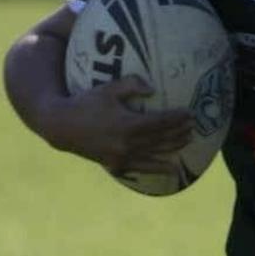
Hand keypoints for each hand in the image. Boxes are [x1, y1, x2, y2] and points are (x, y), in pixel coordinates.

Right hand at [41, 76, 193, 175]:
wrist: (61, 127)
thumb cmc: (85, 103)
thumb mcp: (107, 89)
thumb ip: (131, 85)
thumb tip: (153, 89)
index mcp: (127, 124)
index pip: (160, 122)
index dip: (177, 118)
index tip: (190, 113)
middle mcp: (127, 143)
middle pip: (161, 139)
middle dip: (179, 132)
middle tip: (194, 126)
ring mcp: (121, 156)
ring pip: (154, 155)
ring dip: (172, 149)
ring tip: (187, 143)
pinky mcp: (116, 164)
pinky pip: (141, 168)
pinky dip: (156, 169)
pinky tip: (170, 170)